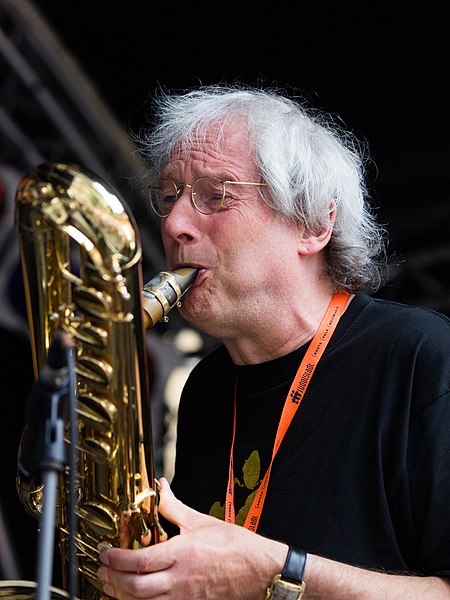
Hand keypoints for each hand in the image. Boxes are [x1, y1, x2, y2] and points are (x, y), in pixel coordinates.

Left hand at [97, 477, 286, 598]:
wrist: (260, 571)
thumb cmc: (235, 546)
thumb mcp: (202, 521)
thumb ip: (174, 507)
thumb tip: (160, 488)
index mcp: (182, 554)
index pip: (141, 561)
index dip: (118, 559)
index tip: (105, 552)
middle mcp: (180, 580)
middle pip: (136, 588)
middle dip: (113, 580)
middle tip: (101, 570)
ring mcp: (185, 598)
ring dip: (122, 595)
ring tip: (111, 585)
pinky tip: (135, 597)